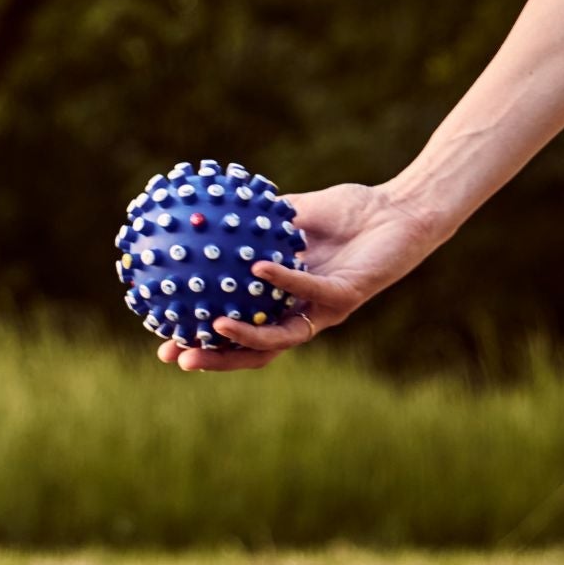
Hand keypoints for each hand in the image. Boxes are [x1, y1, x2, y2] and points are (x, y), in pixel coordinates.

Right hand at [157, 182, 450, 371]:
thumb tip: (203, 205)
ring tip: (214, 328)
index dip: (203, 343)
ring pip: (282, 339)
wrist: (400, 210)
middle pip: (253, 352)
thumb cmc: (348, 211)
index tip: (164, 341)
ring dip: (246, 338)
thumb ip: (253, 217)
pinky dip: (283, 282)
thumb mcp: (290, 211)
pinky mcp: (348, 296)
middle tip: (177, 357)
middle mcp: (302, 314)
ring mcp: (325, 310)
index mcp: (283, 302)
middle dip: (215, 359)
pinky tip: (257, 269)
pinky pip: (309, 292)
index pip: (238, 332)